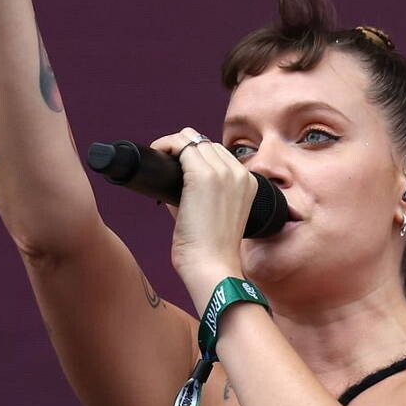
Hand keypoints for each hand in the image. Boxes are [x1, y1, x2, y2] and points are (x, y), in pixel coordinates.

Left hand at [150, 128, 257, 308]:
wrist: (213, 266)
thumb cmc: (211, 249)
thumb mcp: (215, 216)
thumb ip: (201, 194)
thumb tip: (173, 180)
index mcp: (248, 182)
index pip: (218, 152)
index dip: (194, 154)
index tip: (177, 164)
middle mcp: (239, 173)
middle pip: (204, 142)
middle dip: (182, 147)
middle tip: (163, 160)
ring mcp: (223, 172)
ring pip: (192, 138)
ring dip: (173, 144)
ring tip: (159, 156)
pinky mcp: (203, 176)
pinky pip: (181, 146)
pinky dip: (166, 145)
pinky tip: (157, 154)